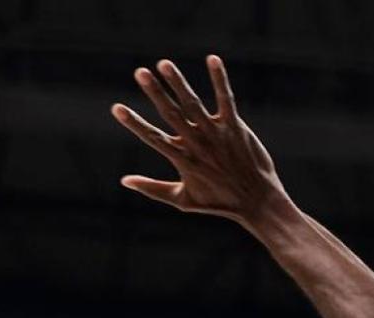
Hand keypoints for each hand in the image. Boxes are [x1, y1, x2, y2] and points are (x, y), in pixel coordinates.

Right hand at [111, 55, 288, 223]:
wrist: (257, 202)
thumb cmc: (219, 203)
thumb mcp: (183, 200)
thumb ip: (153, 188)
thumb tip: (124, 181)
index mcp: (182, 160)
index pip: (152, 138)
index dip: (134, 123)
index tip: (116, 108)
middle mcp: (197, 144)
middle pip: (171, 114)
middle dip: (155, 92)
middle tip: (140, 72)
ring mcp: (216, 134)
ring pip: (193, 104)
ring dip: (178, 82)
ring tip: (163, 64)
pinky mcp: (235, 128)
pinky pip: (225, 99)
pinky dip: (219, 79)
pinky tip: (212, 59)